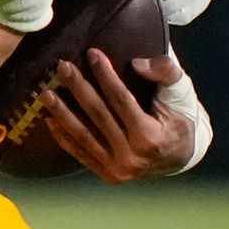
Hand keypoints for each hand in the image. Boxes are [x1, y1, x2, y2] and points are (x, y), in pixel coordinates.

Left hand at [40, 50, 196, 182]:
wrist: (182, 155)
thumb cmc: (181, 117)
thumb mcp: (181, 92)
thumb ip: (165, 72)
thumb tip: (137, 62)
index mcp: (150, 136)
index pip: (121, 100)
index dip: (105, 76)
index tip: (92, 53)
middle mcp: (131, 155)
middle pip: (98, 115)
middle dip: (78, 88)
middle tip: (62, 66)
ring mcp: (118, 168)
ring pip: (84, 135)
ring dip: (62, 113)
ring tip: (46, 92)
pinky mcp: (108, 174)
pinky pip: (80, 153)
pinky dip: (63, 137)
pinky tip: (49, 119)